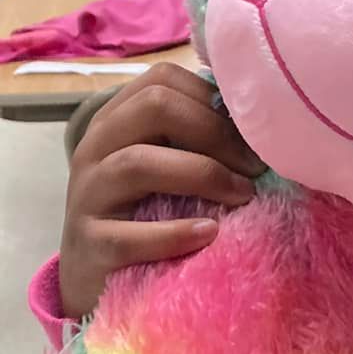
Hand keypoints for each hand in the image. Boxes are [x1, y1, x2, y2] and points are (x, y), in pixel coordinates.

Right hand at [58, 63, 263, 319]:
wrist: (95, 274)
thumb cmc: (144, 213)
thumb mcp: (167, 167)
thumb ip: (197, 140)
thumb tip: (262, 125)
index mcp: (117, 120)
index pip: (163, 80)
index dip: (215, 100)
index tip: (253, 134)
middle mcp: (96, 147)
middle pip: (154, 106)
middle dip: (216, 132)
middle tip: (255, 167)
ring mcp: (88, 195)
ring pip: (138, 162)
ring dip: (203, 174)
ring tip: (243, 196)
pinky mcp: (90, 244)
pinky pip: (128, 236)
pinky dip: (175, 234)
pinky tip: (209, 233)